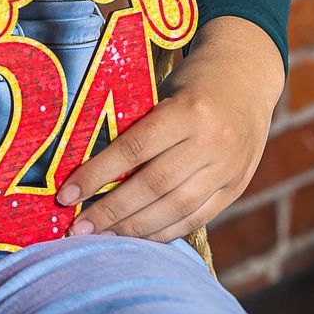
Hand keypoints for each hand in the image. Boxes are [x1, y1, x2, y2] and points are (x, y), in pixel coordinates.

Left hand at [54, 16, 284, 244]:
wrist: (247, 76)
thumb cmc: (191, 83)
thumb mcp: (163, 94)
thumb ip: (138, 130)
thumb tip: (90, 173)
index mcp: (187, 110)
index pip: (134, 149)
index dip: (97, 175)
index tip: (66, 195)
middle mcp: (211, 141)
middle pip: (153, 185)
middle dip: (110, 211)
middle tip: (77, 228)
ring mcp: (228, 166)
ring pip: (176, 207)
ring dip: (134, 227)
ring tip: (102, 236)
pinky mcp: (237, 185)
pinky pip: (197, 217)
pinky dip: (164, 231)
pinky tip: (136, 236)